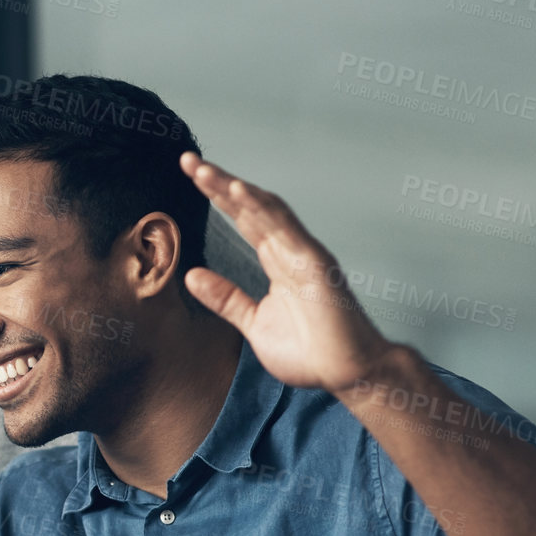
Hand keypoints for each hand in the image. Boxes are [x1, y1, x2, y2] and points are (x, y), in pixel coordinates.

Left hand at [178, 152, 395, 394]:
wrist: (346, 374)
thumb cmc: (310, 352)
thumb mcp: (253, 323)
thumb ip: (226, 298)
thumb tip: (192, 275)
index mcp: (278, 262)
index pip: (244, 220)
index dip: (220, 197)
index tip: (192, 175)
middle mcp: (290, 251)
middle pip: (251, 207)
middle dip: (220, 183)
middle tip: (189, 160)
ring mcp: (303, 254)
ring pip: (265, 209)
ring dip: (233, 187)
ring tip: (203, 170)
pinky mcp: (314, 263)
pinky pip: (285, 229)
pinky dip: (261, 207)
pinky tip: (238, 190)